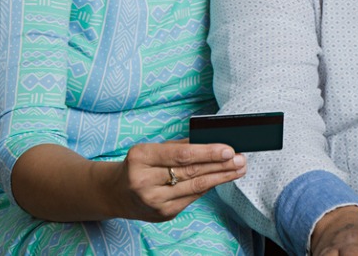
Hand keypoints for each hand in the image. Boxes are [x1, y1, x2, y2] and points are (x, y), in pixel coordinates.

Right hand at [110, 140, 245, 222]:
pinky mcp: (163, 214)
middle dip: (220, 165)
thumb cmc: (140, 165)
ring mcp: (154, 201)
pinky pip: (192, 198)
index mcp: (141, 157)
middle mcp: (144, 181)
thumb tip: (214, 142)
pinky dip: (208, 187)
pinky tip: (221, 179)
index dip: (207, 152)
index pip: (181, 155)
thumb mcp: (153, 149)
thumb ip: (181, 145)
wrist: (116, 193)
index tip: (229, 150)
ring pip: (195, 187)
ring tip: (239, 169)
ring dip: (221, 178)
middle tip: (241, 159)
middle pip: (191, 171)